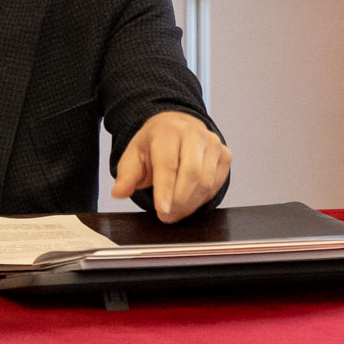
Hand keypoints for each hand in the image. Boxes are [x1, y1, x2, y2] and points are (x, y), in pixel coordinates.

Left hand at [110, 111, 231, 222]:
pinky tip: (189, 200)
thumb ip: (126, 175)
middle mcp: (194, 133)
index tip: (162, 210)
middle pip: (192, 173)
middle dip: (178, 201)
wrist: (177, 127)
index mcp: (168, 131)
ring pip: (206, 181)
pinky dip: (202, 198)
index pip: (168, 163)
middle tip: (165, 216)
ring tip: (174, 211)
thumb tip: (119, 192)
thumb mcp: (134, 155)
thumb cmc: (155, 144)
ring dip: (190, 204)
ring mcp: (212, 143)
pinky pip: (216, 184)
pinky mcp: (224, 154)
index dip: (165, 189)